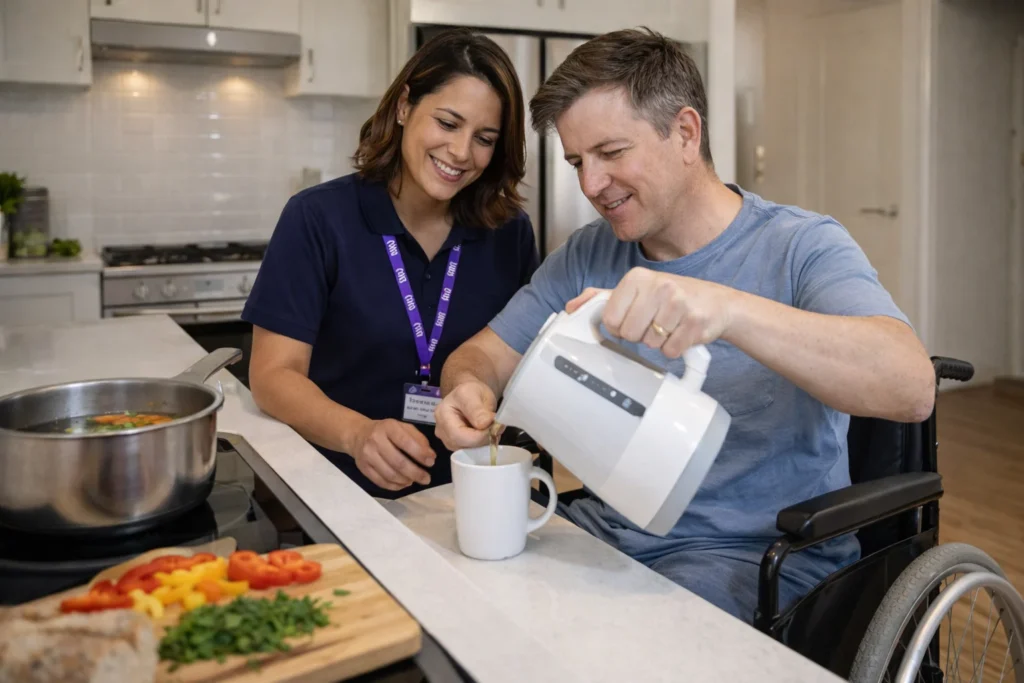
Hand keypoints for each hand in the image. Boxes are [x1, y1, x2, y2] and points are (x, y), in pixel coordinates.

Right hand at [349, 418, 434, 491]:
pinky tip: (404, 484)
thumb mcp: (402, 427)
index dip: (420, 454)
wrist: (358, 434)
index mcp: (388, 427)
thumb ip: (418, 438)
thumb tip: (430, 455)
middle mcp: (376, 441)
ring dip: (406, 480)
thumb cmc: (386, 431)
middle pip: (398, 462)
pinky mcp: (363, 468)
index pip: (406, 442)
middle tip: (426, 479)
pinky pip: (381, 482)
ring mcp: (368, 455)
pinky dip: (395, 486)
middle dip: (416, 473)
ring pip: (390, 474)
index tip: (431, 462)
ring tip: (414, 480)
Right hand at [434, 380, 498, 450]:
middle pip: (461, 445)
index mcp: (442, 413)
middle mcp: (440, 429)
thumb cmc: (471, 392)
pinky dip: (479, 445)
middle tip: (496, 429)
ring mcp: (446, 438)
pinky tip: (486, 435)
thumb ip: (478, 409)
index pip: (458, 434)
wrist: (470, 395)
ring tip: (491, 430)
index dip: (479, 436)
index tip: (496, 428)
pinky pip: (467, 450)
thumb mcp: (475, 394)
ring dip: (481, 443)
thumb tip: (485, 424)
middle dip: (482, 440)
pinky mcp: (454, 444)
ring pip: (465, 450)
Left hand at [565, 268, 735, 357]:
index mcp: (637, 277)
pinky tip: (681, 333)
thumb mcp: (637, 290)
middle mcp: (658, 286)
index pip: (610, 319)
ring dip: (658, 342)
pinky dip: (674, 348)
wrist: (717, 303)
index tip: (633, 319)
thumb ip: (602, 298)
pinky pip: (670, 351)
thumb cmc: (672, 297)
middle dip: (639, 335)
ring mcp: (678, 303)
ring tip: (669, 326)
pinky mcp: (694, 323)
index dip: (620, 326)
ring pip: (649, 344)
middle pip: (628, 334)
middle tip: (653, 323)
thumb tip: (571, 308)